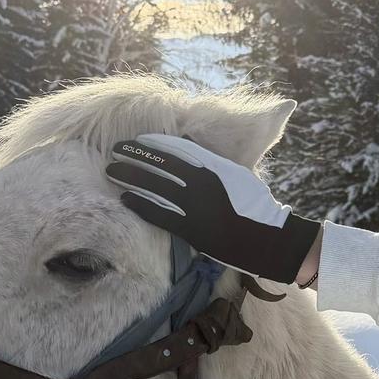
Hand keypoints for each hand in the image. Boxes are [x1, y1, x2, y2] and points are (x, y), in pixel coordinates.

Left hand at [106, 133, 321, 282]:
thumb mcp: (236, 174)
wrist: (266, 238)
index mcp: (213, 166)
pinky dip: (139, 204)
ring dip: (130, 177)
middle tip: (115, 150)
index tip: (137, 140)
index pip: (175, 148)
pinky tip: (125, 198)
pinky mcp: (189, 228)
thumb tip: (188, 144)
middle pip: (159, 164)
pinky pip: (157, 213)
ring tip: (112, 170)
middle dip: (134, 155)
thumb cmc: (255, 205)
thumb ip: (212, 161)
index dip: (152, 143)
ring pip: (153, 186)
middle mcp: (200, 182)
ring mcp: (193, 206)